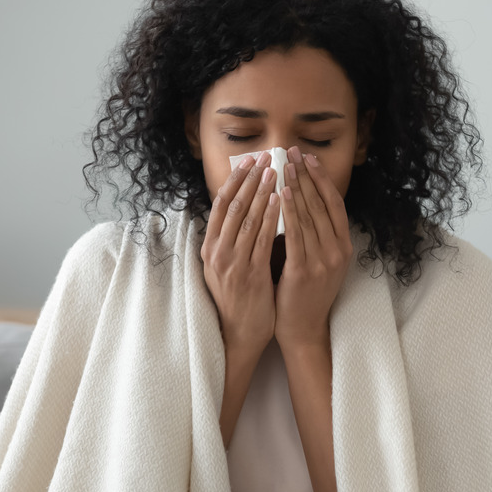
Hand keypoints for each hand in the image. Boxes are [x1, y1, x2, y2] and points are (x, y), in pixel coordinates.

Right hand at [201, 151, 280, 352]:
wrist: (238, 334)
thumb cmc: (237, 299)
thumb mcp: (225, 266)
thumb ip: (231, 240)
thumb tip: (244, 209)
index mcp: (209, 248)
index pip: (220, 204)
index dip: (235, 180)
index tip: (248, 161)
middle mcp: (216, 252)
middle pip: (232, 205)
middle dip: (250, 179)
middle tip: (266, 157)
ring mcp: (232, 263)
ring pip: (247, 218)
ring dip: (262, 192)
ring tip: (276, 171)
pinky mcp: (249, 274)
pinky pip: (261, 239)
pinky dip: (271, 217)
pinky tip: (281, 201)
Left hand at [274, 146, 352, 349]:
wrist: (303, 328)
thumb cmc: (304, 292)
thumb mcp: (319, 259)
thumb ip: (314, 233)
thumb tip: (298, 197)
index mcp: (343, 246)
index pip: (334, 203)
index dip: (321, 178)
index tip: (307, 158)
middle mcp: (338, 251)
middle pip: (321, 204)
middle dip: (305, 176)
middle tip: (292, 153)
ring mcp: (323, 261)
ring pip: (309, 215)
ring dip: (296, 187)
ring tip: (284, 166)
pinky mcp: (305, 271)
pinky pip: (296, 234)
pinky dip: (288, 212)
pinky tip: (280, 194)